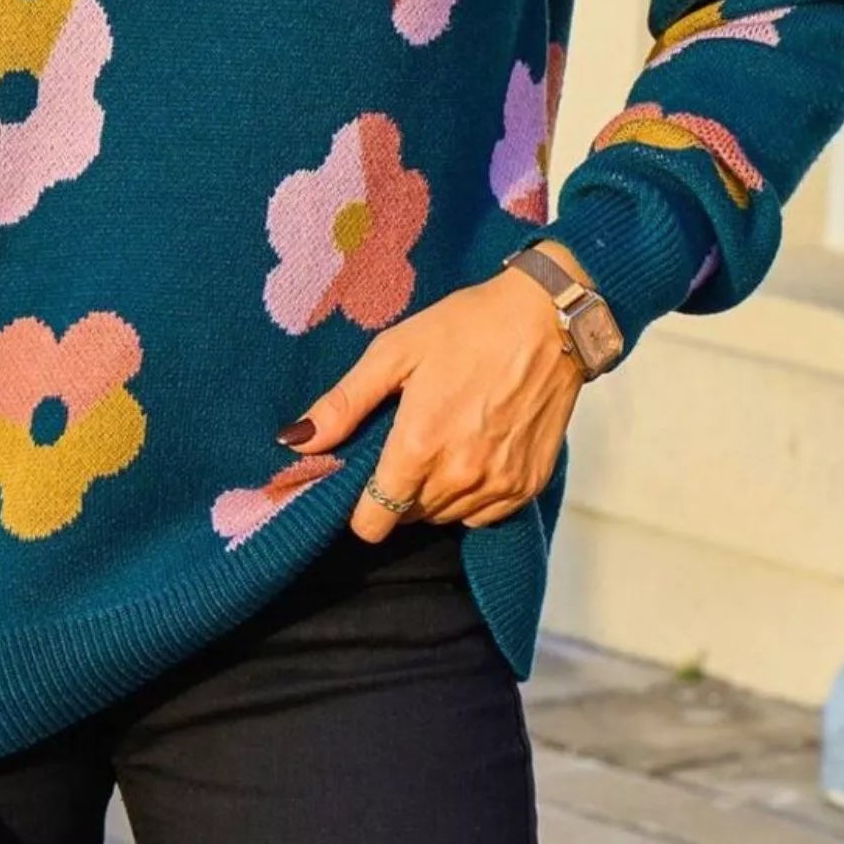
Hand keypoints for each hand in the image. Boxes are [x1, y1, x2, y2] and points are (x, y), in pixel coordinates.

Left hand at [278, 241, 589, 539]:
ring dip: (432, 494)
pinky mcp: (527, 486)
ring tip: (441, 440)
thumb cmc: (466, 328)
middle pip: (407, 519)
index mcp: (418, 447)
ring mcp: (498, 485)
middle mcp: (459, 476)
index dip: (359, 507)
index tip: (362, 479)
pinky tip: (472, 451)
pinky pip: (483, 516)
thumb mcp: (394, 352)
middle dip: (396, 491)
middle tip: (406, 442)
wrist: (549, 320)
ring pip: (445, 518)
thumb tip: (293, 440)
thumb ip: (343, 403)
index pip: (373, 522)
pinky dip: (470, 496)